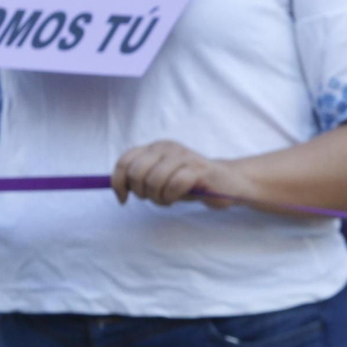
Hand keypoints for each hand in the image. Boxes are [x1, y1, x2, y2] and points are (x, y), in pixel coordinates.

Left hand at [110, 141, 258, 208]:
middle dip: (141, 192)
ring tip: (167, 199)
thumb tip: (118, 188)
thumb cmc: (190, 182)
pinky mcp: (199, 169)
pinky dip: (171, 197)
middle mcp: (168, 148)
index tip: (123, 199)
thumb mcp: (161, 177)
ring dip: (158, 197)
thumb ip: (141, 177)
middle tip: (153, 198)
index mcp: (156, 147)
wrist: (227, 182)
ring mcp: (184, 157)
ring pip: (154, 180)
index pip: (125, 161)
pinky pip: (174, 185)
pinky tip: (177, 198)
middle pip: (137, 172)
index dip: (118, 182)